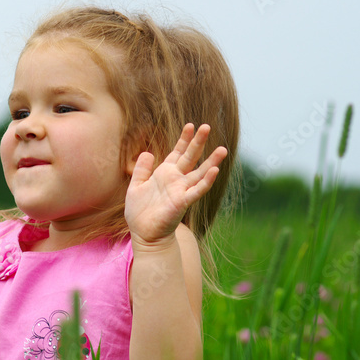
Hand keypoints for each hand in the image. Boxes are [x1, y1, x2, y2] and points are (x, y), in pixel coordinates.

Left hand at [125, 124, 226, 244]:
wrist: (144, 234)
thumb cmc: (140, 212)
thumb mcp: (136, 186)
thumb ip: (142, 169)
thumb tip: (147, 152)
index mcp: (165, 174)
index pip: (177, 153)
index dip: (184, 139)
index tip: (190, 125)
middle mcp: (176, 180)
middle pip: (190, 157)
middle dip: (198, 142)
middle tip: (207, 126)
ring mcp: (181, 190)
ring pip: (200, 173)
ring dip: (212, 161)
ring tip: (223, 149)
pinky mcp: (182, 202)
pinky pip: (197, 190)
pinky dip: (206, 181)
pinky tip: (215, 170)